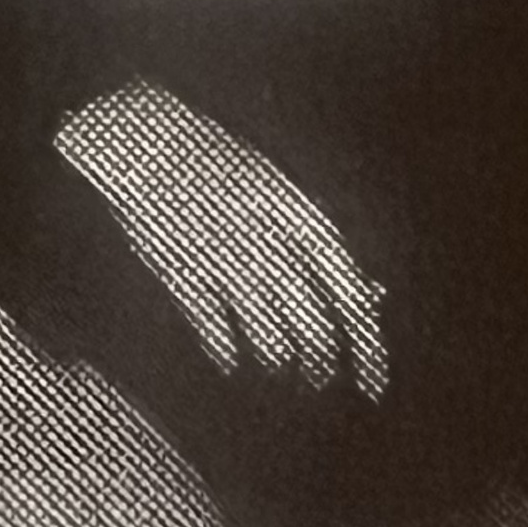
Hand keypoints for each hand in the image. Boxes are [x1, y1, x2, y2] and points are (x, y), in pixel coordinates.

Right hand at [56, 82, 387, 396]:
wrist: (153, 148)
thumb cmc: (225, 169)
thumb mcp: (286, 197)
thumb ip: (323, 246)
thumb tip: (371, 293)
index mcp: (304, 221)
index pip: (349, 294)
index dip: (366, 342)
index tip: (374, 377)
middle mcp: (273, 246)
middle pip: (314, 324)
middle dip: (322, 359)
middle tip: (321, 374)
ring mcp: (229, 265)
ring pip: (269, 337)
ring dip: (279, 358)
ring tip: (281, 364)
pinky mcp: (186, 280)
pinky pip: (214, 332)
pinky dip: (224, 351)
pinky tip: (230, 360)